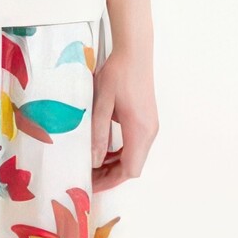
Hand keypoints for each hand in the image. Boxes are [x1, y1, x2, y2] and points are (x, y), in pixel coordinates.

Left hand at [90, 47, 157, 191]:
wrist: (134, 53)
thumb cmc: (118, 74)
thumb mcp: (102, 105)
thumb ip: (98, 134)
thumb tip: (94, 161)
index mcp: (139, 130)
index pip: (130, 169)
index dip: (111, 181)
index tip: (92, 185)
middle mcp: (149, 132)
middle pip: (132, 166)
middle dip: (110, 176)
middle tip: (87, 178)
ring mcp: (149, 126)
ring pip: (134, 156)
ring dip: (114, 165)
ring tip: (91, 167)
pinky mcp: (146, 120)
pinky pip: (134, 144)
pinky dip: (119, 153)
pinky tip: (102, 151)